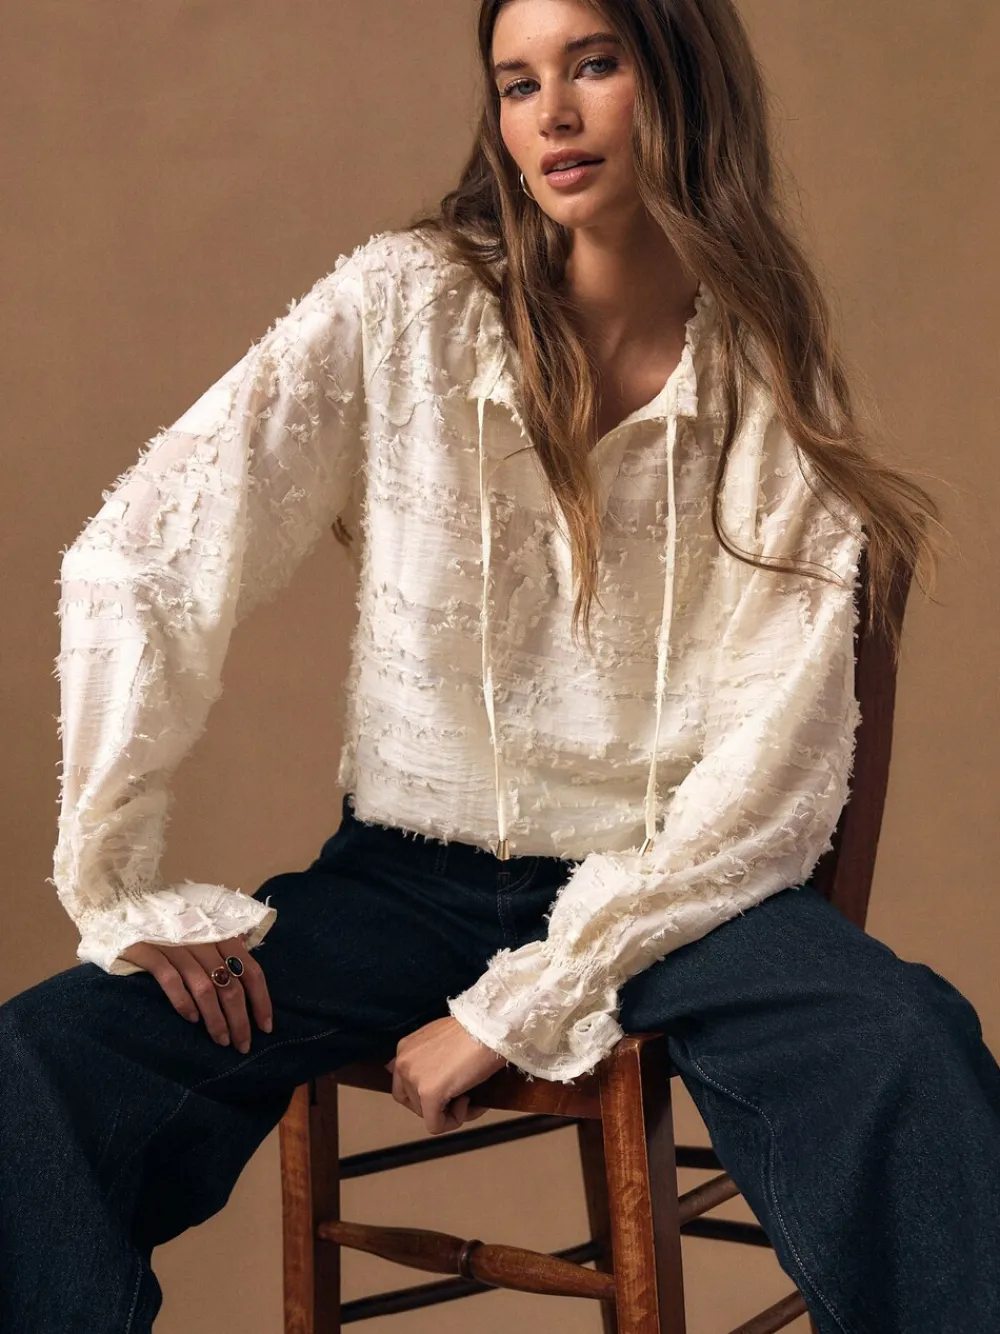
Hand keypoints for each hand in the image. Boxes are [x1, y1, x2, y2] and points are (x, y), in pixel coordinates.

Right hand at [119, 936, 273, 1054]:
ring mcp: (176, 945)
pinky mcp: (149, 951)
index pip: (251, 971)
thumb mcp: (204, 930)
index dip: (261, 1001)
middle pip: (231, 985)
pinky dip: (183, 1002)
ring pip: (205, 988)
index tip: (265, 1028)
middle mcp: (203, 940)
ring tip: (221, 1040)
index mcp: (222, 935)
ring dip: (215, 1019)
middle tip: (242, 1045)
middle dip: (240, 1019)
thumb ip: (224, 949)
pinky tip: (191, 1020)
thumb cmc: (170, 923)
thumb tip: (248, 978)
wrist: (124, 904)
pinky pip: (171, 980)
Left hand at [386, 1016, 507, 1133]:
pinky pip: (436, 1125)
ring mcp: (414, 1079)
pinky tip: (470, 1102)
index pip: (405, 1085)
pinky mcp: (428, 1094)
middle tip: (461, 1095)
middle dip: (437, 1104)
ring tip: (470, 1095)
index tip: (451, 1087)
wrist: (489, 1027)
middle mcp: (403, 1063)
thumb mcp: (442, 1039)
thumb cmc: (475, 1030)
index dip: (428, 1093)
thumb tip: (434, 1080)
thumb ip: (430, 1057)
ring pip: (426, 1115)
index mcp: (405, 1048)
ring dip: (450, 1111)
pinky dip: (455, 1121)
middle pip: (414, 1103)